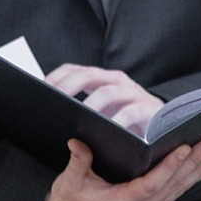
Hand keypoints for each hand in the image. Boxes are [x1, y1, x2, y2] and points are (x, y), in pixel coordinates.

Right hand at [39, 137, 200, 200]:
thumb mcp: (68, 182)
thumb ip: (78, 161)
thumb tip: (78, 141)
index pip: (152, 183)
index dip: (170, 166)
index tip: (185, 147)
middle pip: (171, 186)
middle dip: (193, 163)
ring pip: (175, 192)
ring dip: (196, 171)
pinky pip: (170, 196)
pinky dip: (186, 181)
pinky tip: (198, 169)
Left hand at [47, 63, 164, 136]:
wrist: (162, 130)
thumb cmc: (124, 125)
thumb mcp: (99, 115)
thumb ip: (78, 112)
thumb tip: (47, 116)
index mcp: (101, 79)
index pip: (74, 70)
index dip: (56, 77)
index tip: (39, 89)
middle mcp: (116, 81)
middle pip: (87, 75)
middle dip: (68, 87)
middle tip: (52, 102)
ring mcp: (133, 92)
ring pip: (108, 92)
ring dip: (90, 105)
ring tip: (76, 118)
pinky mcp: (148, 108)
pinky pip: (131, 111)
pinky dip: (119, 121)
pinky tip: (107, 131)